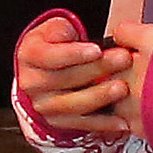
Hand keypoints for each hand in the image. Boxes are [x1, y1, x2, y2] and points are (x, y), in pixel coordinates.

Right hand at [14, 9, 139, 141]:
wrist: (47, 68)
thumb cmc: (57, 43)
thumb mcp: (56, 28)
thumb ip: (62, 30)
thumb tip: (71, 35)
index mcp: (29, 56)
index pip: (50, 56)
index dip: (74, 54)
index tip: (97, 50)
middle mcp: (32, 84)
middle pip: (65, 79)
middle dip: (96, 70)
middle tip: (123, 60)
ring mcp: (43, 105)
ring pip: (73, 104)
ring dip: (100, 97)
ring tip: (123, 88)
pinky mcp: (58, 121)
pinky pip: (82, 124)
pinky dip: (103, 124)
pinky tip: (122, 121)